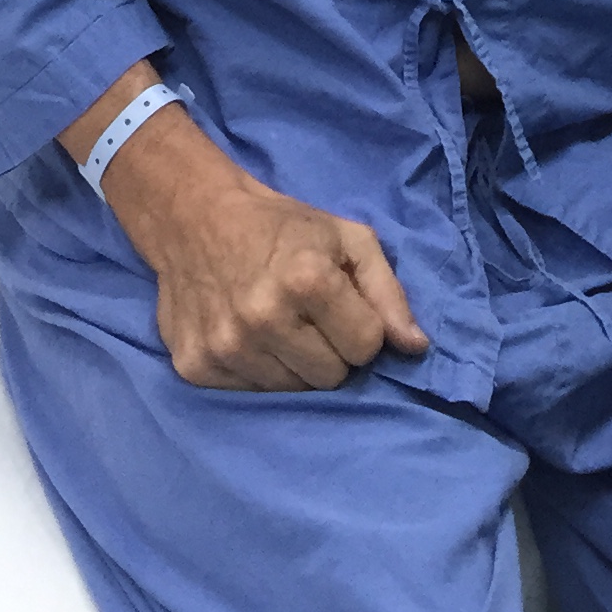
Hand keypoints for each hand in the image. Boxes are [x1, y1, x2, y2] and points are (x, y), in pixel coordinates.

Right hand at [86, 91, 429, 391]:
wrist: (195, 217)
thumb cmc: (283, 227)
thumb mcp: (347, 239)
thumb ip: (389, 293)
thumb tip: (416, 348)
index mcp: (308, 279)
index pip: (367, 347)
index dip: (361, 327)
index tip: (343, 306)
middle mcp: (264, 318)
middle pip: (332, 378)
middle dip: (331, 351)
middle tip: (310, 318)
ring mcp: (226, 346)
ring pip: (292, 392)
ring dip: (294, 364)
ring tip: (277, 325)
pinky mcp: (195, 366)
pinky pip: (251, 394)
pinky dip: (256, 370)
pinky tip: (246, 335)